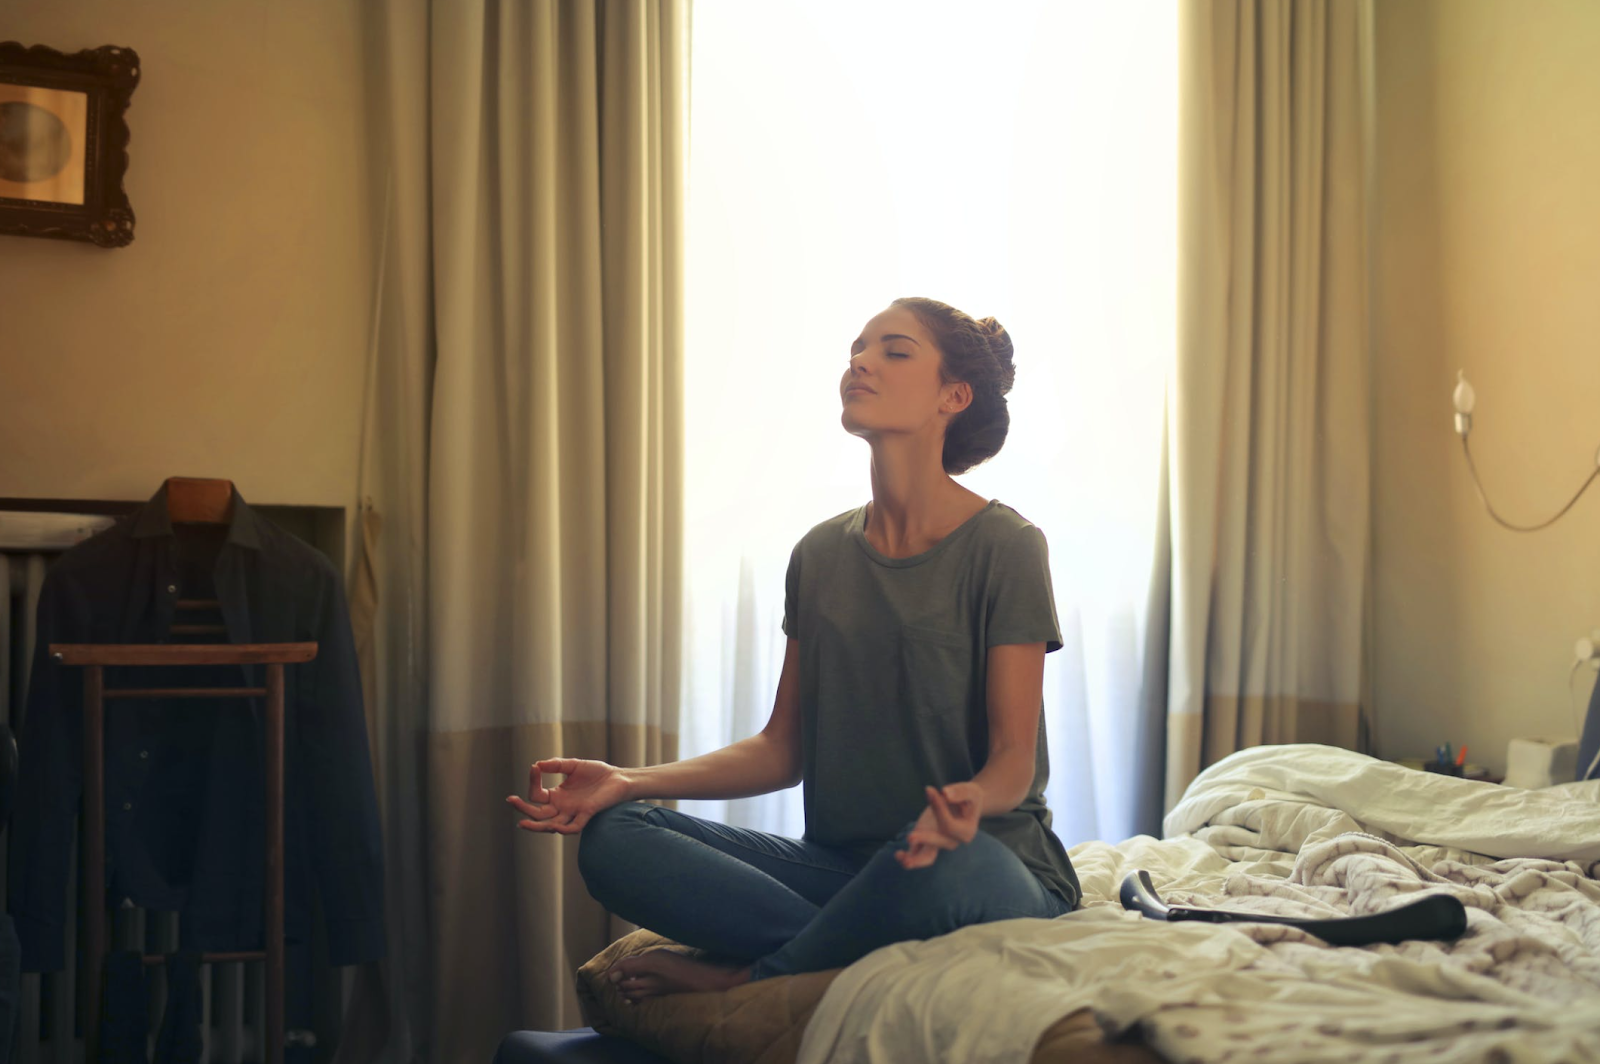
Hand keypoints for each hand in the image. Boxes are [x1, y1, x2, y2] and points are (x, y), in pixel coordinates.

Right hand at [506, 758, 631, 835]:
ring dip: (537, 826)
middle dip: (523, 809)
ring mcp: (574, 812)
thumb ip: (556, 765)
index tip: (533, 768)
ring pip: (551, 825)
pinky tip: (554, 827)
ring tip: (522, 823)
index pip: (537, 795)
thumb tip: (537, 764)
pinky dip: (564, 829)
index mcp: (557, 796)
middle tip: (511, 800)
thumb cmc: (597, 773)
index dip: (533, 782)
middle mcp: (563, 807)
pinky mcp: (587, 813)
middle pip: (538, 814)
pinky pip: (574, 827)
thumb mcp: (573, 765)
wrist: (619, 778)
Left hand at [894, 782, 981, 869]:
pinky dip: (907, 856)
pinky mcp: (926, 842)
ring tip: (903, 860)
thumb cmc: (968, 797)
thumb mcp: (969, 790)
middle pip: (939, 843)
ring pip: (928, 857)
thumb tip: (945, 794)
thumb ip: (960, 792)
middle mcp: (952, 841)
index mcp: (966, 832)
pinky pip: (917, 854)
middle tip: (910, 837)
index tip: (929, 790)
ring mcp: (938, 844)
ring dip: (916, 860)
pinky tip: (898, 854)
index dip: (938, 809)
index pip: (949, 825)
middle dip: (925, 839)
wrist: (965, 805)